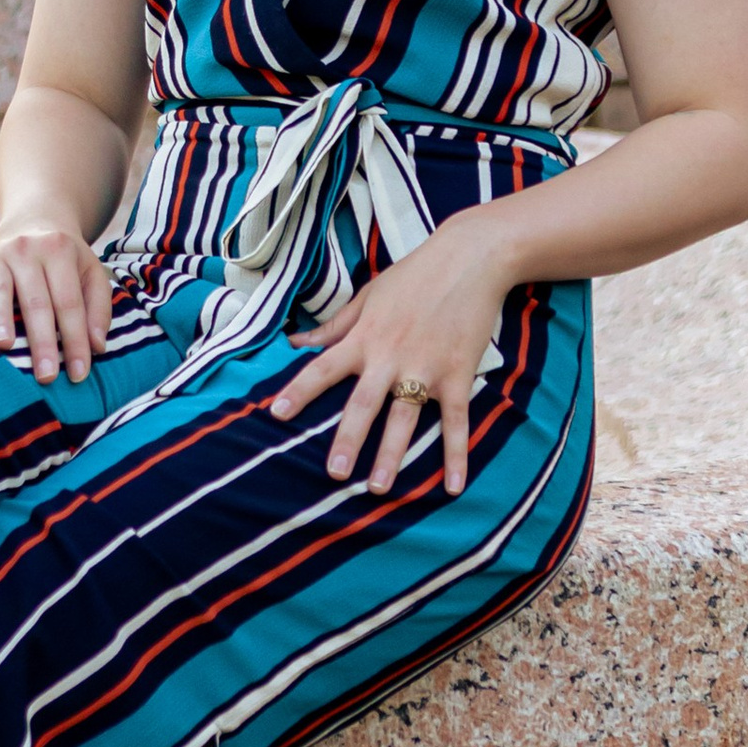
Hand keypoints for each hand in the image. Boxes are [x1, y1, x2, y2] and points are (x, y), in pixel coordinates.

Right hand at [0, 219, 112, 384]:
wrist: (36, 224)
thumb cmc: (67, 262)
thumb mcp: (92, 274)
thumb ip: (98, 309)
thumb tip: (97, 346)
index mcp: (60, 252)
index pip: (70, 303)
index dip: (75, 339)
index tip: (78, 374)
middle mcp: (28, 250)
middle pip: (36, 301)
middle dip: (42, 341)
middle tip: (46, 376)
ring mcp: (0, 254)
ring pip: (0, 290)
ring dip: (1, 318)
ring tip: (6, 346)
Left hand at [268, 217, 515, 496]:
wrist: (470, 258)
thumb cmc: (415, 275)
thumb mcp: (369, 295)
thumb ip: (334, 326)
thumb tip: (296, 342)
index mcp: (365, 337)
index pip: (324, 367)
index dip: (299, 390)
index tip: (277, 414)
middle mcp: (390, 356)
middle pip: (364, 404)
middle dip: (348, 440)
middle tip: (334, 474)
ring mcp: (426, 368)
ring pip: (405, 418)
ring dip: (392, 455)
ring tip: (379, 488)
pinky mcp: (458, 375)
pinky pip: (456, 421)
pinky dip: (456, 455)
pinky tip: (452, 485)